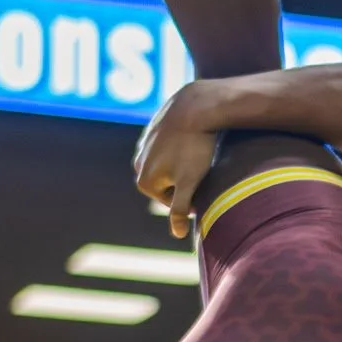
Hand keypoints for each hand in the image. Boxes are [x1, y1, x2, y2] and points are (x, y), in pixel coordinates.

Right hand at [133, 81, 222, 237]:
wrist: (194, 107)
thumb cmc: (194, 148)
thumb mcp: (190, 183)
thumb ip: (181, 209)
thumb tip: (176, 234)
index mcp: (144, 182)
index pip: (173, 202)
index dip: (192, 196)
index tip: (203, 184)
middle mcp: (138, 165)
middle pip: (169, 184)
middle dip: (185, 180)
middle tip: (202, 169)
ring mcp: (143, 147)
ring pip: (169, 165)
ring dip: (183, 164)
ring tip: (197, 155)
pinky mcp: (152, 131)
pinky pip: (169, 147)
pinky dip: (181, 148)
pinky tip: (192, 141)